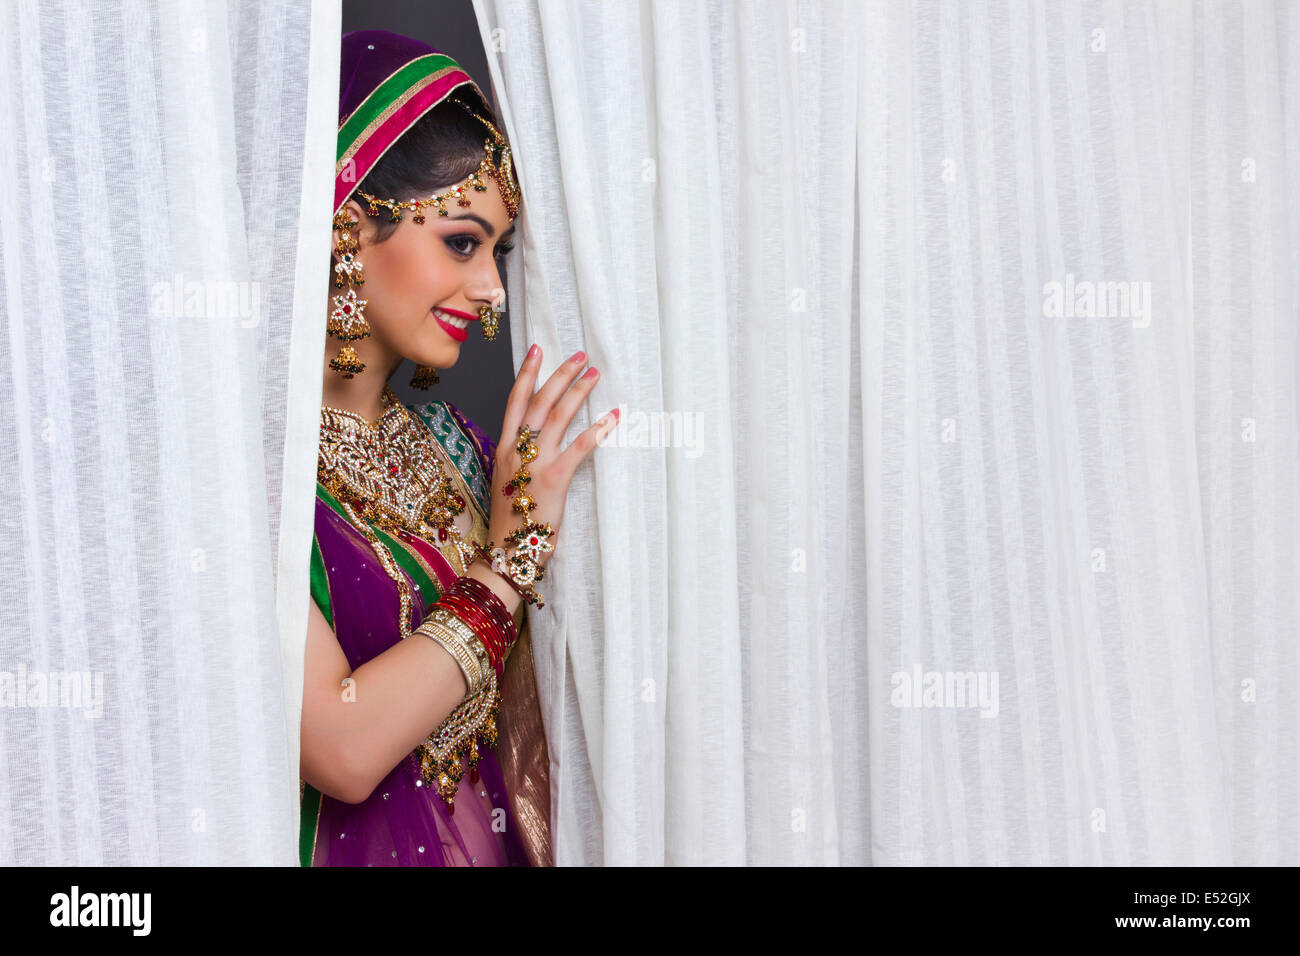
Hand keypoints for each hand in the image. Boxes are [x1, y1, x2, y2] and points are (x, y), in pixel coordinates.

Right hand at [485, 346, 616, 584]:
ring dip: (578, 391)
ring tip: (595, 374)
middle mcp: (516, 450)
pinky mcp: (554, 478)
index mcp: (503, 448)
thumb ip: (516, 460)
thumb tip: (527, 443)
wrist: (506, 552)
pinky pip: (580, 446)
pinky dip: (598, 429)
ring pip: (558, 416)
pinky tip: (614, 415)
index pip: (514, 401)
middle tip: (580, 356)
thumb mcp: (505, 483)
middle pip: (539, 400)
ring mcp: (534, 462)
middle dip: (560, 374)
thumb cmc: (510, 522)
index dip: (527, 374)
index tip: (537, 350)